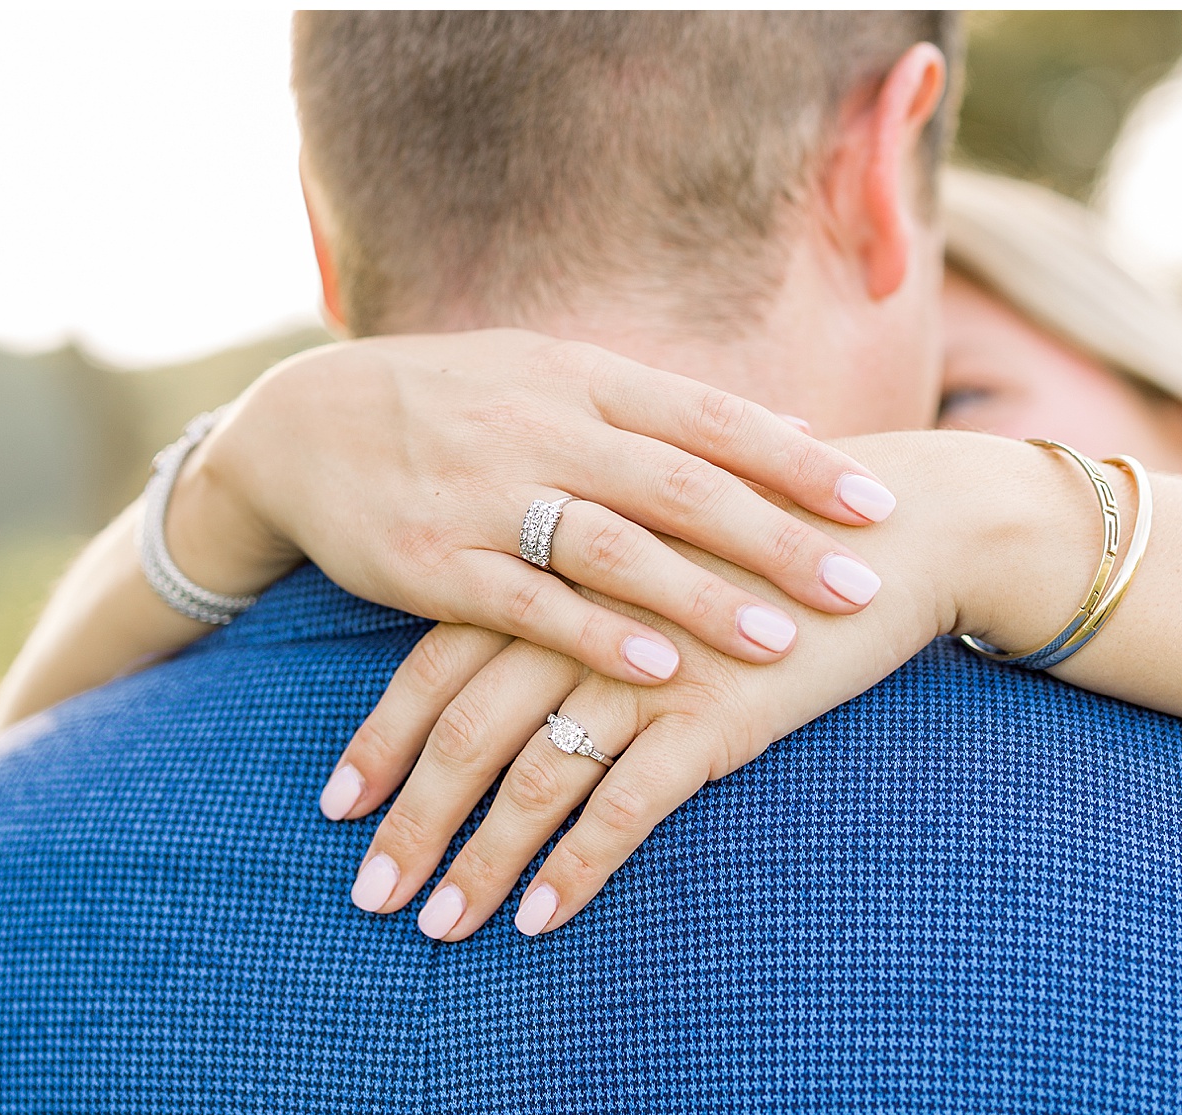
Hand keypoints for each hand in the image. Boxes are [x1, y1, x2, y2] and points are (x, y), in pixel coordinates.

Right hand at [172, 329, 893, 688]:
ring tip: (780, 640)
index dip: (798, 462)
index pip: (711, 418)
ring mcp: (483, 494)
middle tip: (859, 584)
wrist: (304, 422)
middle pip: (680, 485)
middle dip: (776, 538)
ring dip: (700, 595)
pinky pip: (525, 602)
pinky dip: (596, 635)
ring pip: (611, 545)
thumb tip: (791, 423)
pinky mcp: (430, 561)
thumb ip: (665, 409)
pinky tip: (660, 671)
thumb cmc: (458, 401)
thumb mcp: (555, 376)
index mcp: (582, 378)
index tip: (878, 504)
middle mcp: (542, 427)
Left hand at [328, 431, 1052, 936]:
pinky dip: (576, 869)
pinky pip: (625, 807)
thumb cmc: (759, 540)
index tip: (336, 807)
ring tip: (439, 928)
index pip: (433, 666)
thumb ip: (574, 594)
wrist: (889, 525)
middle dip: (411, 822)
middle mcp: (583, 619)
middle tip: (368, 895)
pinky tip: (539, 922)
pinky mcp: (716, 713)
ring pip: (533, 779)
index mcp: (555, 572)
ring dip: (479, 863)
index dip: (380, 740)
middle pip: (464, 733)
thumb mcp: (647, 549)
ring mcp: (646, 667)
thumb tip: (507, 663)